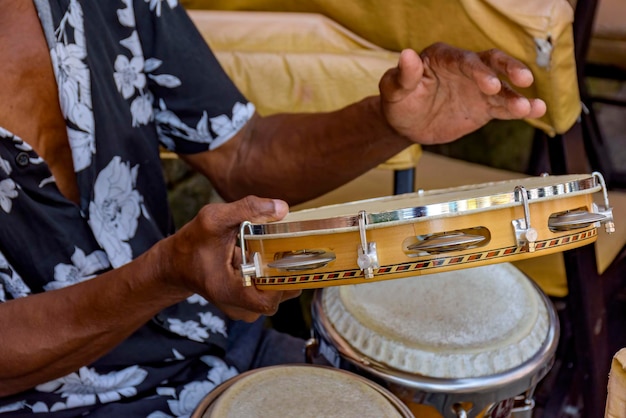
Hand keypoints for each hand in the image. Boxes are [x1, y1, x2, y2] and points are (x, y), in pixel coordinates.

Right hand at [160, 196, 300, 321]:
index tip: (285, 253)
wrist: (177, 263)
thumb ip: (247, 209)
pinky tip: (269, 255)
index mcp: (229, 292)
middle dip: (287, 269)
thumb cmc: (193, 243)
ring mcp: (246, 308)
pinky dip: (275, 273)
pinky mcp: (249, 303)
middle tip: (287, 245)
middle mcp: (240, 307)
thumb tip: (282, 208)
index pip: (268, 301)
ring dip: (282, 270)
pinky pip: (273, 290)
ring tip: (278, 248)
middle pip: (281, 294)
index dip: (282, 279)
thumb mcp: (213, 218)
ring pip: (280, 292)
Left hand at [378, 43, 546, 144]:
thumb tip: (407, 55)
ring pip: (503, 86)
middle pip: (492, 62)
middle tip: (522, 80)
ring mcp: (478, 87)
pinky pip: (504, 106)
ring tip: (532, 107)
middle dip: (508, 69)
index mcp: (443, 57)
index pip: (464, 60)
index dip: (479, 71)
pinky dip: (520, 109)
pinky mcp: (484, 106)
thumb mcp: (393, 90)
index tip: (490, 85)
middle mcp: (465, 68)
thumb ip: (403, 75)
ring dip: (518, 95)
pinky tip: (536, 110)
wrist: (406, 124)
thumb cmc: (399, 101)